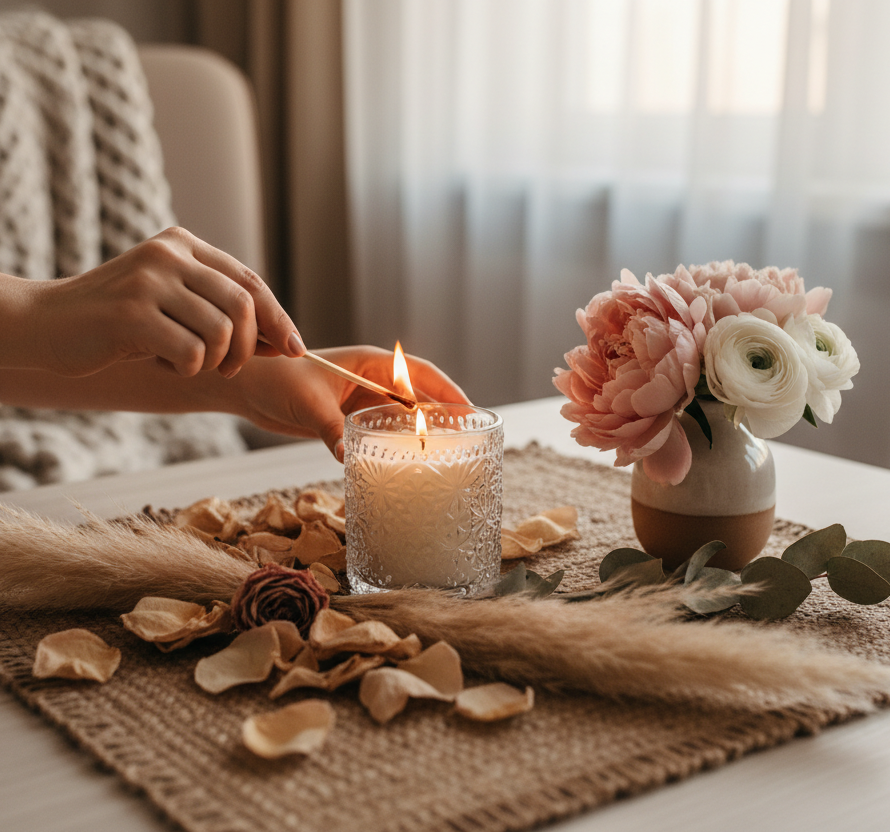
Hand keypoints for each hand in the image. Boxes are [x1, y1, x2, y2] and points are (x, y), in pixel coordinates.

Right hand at [32, 227, 304, 377]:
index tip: (294, 348)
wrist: (48, 323)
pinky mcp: (131, 314)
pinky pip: (191, 352)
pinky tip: (165, 364)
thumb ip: (222, 312)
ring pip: (221, 331)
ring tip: (191, 364)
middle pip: (243, 305)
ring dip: (217, 361)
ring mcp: (148, 281)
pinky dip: (188, 369)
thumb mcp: (175, 305)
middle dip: (250, 347)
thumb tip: (285, 341)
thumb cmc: (122, 322)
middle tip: (232, 369)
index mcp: (183, 245)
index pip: (249, 282)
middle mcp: (168, 255)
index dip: (278, 318)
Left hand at [230, 345, 470, 460]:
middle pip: (418, 394)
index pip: (418, 373)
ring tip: (446, 452)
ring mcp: (362, 399)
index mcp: (368, 363)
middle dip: (443, 413)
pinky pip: (382, 430)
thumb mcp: (308, 402)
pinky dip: (397, 443)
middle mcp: (371, 379)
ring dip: (422, 430)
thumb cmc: (278, 381)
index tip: (468, 408)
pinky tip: (408, 460)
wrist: (250, 387)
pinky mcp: (350, 418)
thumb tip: (346, 455)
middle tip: (467, 438)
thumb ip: (330, 427)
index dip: (446, 389)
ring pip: (402, 414)